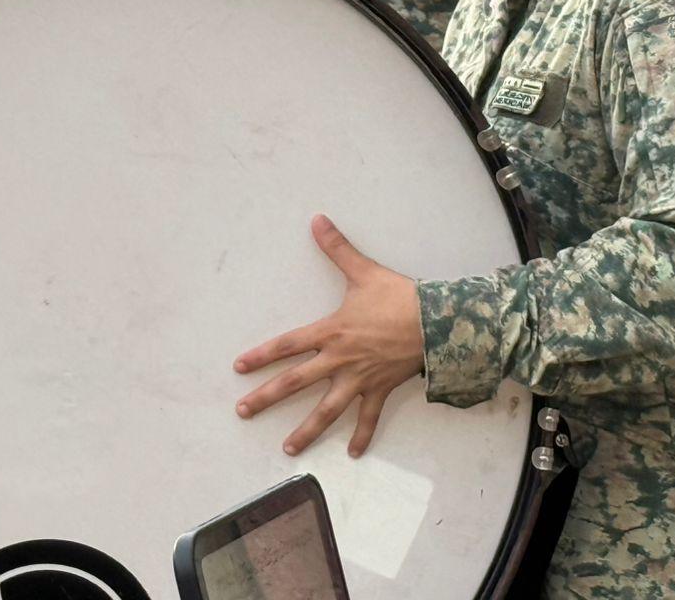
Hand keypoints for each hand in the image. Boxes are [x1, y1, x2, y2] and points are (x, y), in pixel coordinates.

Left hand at [234, 214, 423, 457]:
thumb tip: (317, 220)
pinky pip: (369, 418)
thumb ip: (337, 247)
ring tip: (288, 449)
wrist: (435, 322)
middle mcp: (339, 360)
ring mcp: (359, 379)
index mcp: (331, 332)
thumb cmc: (398, 297)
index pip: (287, 345)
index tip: (239, 368)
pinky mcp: (380, 389)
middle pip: (295, 382)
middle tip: (242, 412)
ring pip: (327, 410)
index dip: (261, 356)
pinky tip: (352, 453)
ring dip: (306, 431)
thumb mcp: (363, 270)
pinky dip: (362, 436)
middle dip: (266, 398)